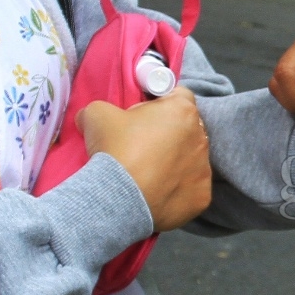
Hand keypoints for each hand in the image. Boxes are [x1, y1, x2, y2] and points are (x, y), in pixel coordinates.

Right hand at [82, 88, 211, 231]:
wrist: (118, 199)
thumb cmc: (114, 149)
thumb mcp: (97, 115)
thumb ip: (103, 108)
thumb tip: (90, 117)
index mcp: (182, 111)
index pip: (179, 96)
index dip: (160, 103)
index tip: (143, 115)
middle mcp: (200, 137)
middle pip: (186, 129)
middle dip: (169, 133)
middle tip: (142, 146)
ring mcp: (204, 169)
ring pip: (191, 159)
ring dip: (175, 161)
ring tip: (148, 172)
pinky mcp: (202, 197)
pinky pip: (191, 188)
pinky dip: (177, 189)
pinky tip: (157, 192)